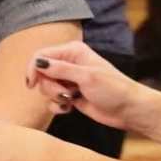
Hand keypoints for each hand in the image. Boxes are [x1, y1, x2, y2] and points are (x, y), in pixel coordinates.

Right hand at [25, 41, 139, 131]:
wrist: (129, 109)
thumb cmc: (114, 89)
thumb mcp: (86, 77)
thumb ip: (60, 69)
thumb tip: (38, 62)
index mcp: (73, 51)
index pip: (41, 55)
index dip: (33, 69)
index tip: (31, 85)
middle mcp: (69, 63)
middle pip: (41, 73)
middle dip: (48, 86)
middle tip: (66, 93)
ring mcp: (70, 80)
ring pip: (46, 88)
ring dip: (55, 96)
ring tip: (71, 99)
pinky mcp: (71, 96)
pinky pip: (53, 100)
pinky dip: (58, 106)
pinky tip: (71, 108)